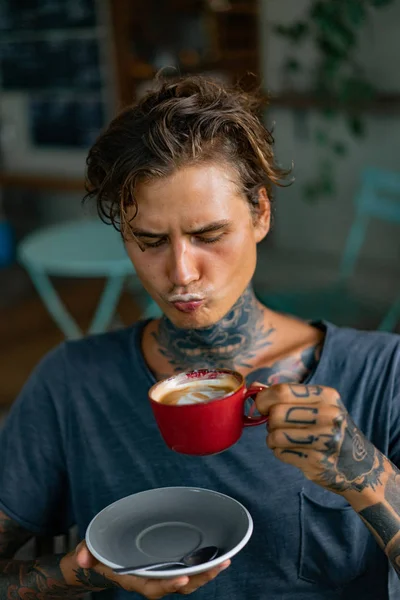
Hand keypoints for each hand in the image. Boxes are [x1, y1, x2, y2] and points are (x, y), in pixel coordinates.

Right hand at [67, 541, 229, 598]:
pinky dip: (203, 566)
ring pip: (187, 580)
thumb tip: (81, 558)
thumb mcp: (88, 552)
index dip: (168, 584)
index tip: (183, 576)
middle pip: (177, 586)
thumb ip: (85, 554)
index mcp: (133, 578)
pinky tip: (219, 556)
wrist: (102, 562)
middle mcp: (150, 580)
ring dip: (206, 573)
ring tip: (225, 561)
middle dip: (198, 579)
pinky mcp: (167, 567)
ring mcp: (160, 574)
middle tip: (218, 565)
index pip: (152, 587)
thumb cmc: (97, 555)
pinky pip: (188, 570)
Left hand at [255, 383, 384, 494]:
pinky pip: (280, 453)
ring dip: (272, 439)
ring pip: (275, 435)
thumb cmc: (329, 430)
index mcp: (326, 396)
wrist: (358, 466)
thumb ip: (286, 396)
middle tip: (277, 426)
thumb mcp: (317, 406)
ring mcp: (324, 440)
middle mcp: (329, 415)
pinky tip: (293, 451)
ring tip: (284, 439)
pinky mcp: (316, 461)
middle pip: (276, 414)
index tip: (261, 406)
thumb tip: (254, 387)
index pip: (282, 391)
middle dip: (269, 421)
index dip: (264, 399)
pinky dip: (280, 452)